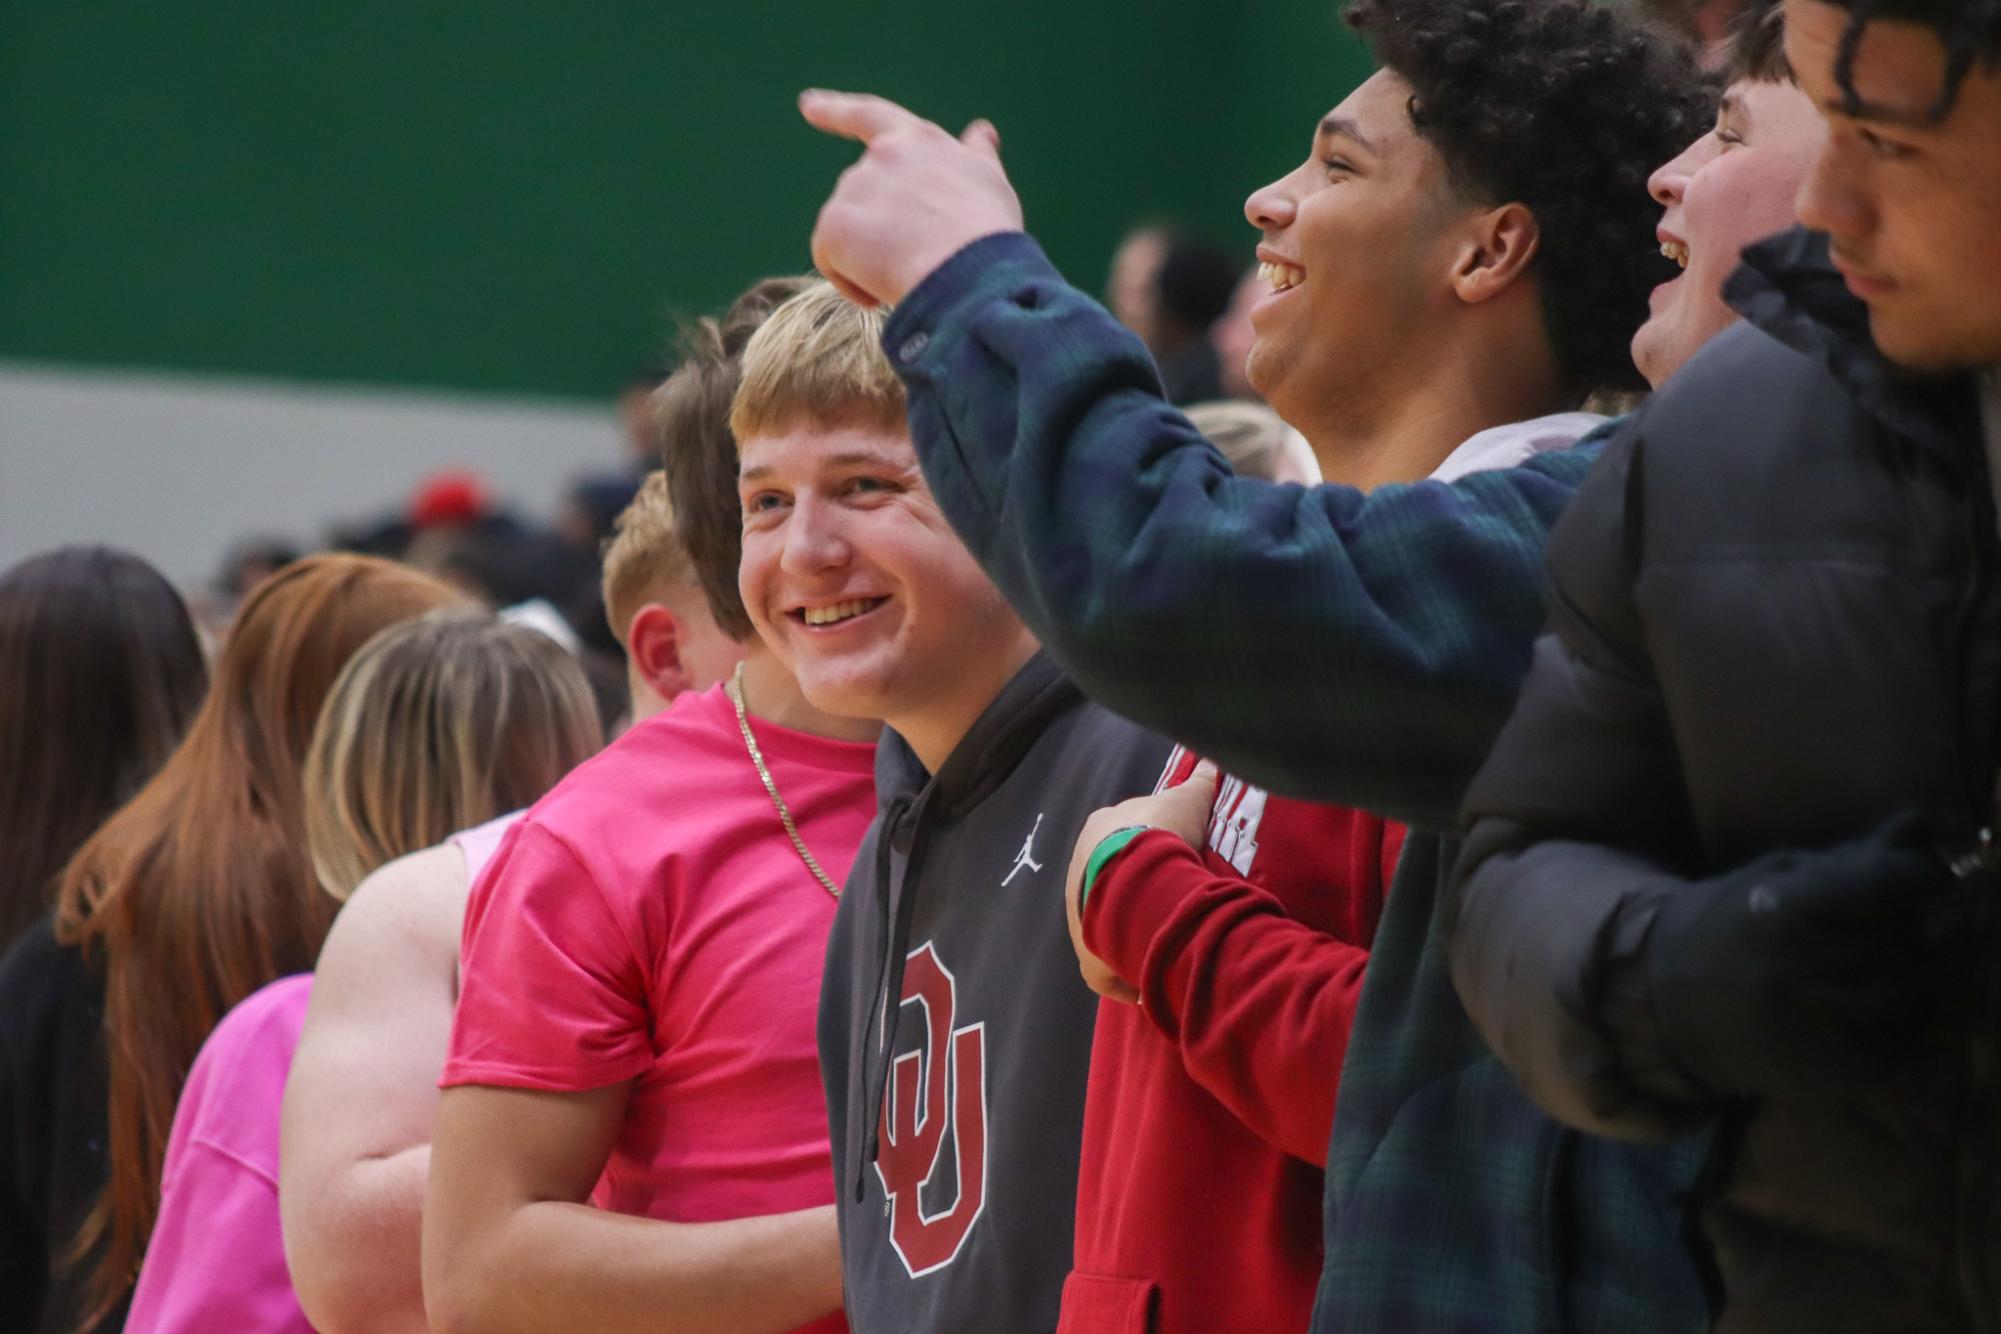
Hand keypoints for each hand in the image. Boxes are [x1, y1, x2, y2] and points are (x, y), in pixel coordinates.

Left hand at [800, 89, 1024, 307]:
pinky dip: (852, 282)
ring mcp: (854, 189)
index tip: (809, 106)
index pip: (871, 116)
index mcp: (918, 140)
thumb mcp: (990, 182)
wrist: (968, 271)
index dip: (837, 111)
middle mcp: (880, 156)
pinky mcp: (834, 226)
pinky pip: (831, 261)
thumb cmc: (987, 233)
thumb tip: (982, 132)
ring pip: (848, 234)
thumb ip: (977, 155)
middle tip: (918, 259)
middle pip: (863, 197)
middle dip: (879, 229)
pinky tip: (881, 293)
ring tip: (910, 275)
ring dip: (869, 257)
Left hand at [1063, 761, 1219, 1003]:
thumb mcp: (1186, 800)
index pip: (1123, 841)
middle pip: (1113, 885)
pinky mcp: (1086, 954)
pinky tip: (1152, 982)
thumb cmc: (1159, 836)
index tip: (1173, 864)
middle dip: (1139, 895)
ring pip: (1108, 925)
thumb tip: (1212, 761)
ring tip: (1168, 941)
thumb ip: (1199, 783)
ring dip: (1133, 933)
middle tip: (1173, 905)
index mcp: (1098, 831)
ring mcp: (1079, 914)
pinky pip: (1107, 968)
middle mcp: (1080, 869)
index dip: (1149, 851)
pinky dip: (1128, 975)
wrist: (1138, 879)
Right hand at [1643, 811, 1950, 1103]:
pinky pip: (1904, 1044)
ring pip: (1913, 992)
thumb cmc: (1725, 925)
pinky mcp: (1829, 1069)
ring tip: (1876, 968)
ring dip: (1909, 976)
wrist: (1664, 1000)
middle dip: (1907, 928)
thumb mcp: (1775, 876)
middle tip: (1884, 926)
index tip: (1923, 875)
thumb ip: (1851, 859)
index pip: (1890, 882)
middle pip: (1907, 939)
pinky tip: (1871, 1010)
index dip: (1918, 875)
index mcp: (1786, 908)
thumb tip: (1924, 825)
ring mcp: (1818, 1024)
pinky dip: (1903, 1025)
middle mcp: (1804, 966)